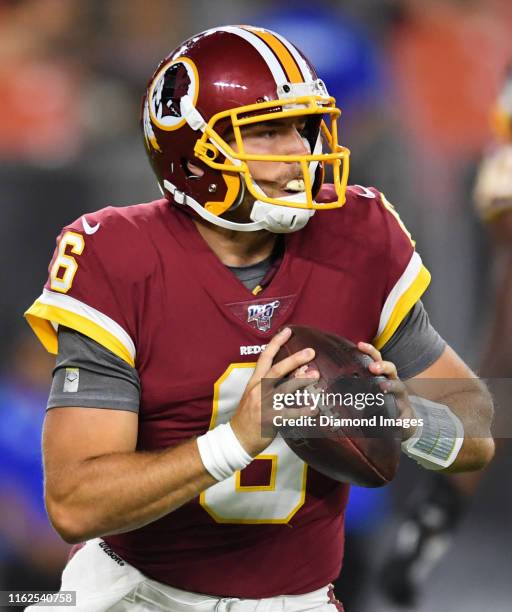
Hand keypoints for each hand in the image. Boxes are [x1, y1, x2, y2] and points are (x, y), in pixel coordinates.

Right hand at [231, 327, 318, 455]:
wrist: (236, 438)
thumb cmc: (249, 414)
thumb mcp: (257, 394)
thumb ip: (275, 383)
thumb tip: (300, 370)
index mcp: (254, 381)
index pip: (264, 357)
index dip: (276, 342)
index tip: (288, 331)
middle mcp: (258, 390)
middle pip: (277, 370)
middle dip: (294, 359)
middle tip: (310, 352)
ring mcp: (263, 405)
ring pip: (284, 389)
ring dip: (301, 381)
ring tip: (315, 375)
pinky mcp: (269, 420)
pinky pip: (289, 414)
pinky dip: (302, 411)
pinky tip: (314, 408)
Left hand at [357, 342, 416, 440]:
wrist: (400, 419)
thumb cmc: (379, 400)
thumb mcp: (367, 390)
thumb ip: (354, 386)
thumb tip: (329, 383)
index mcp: (382, 375)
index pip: (376, 358)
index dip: (369, 351)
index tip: (359, 345)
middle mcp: (393, 382)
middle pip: (391, 368)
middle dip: (382, 366)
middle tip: (372, 367)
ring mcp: (401, 397)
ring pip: (399, 386)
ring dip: (392, 386)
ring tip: (383, 388)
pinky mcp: (406, 412)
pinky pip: (404, 414)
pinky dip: (401, 417)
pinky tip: (397, 420)